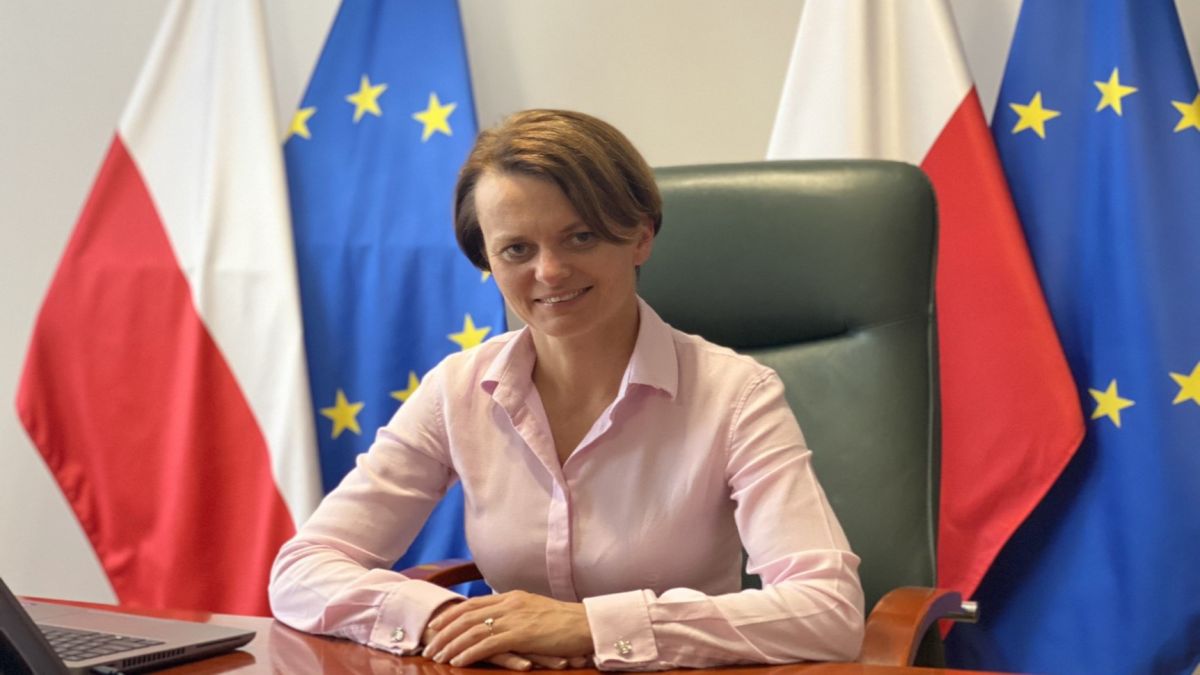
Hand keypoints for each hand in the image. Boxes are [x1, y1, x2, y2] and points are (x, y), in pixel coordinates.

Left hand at [422, 590, 592, 667]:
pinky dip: (468, 653)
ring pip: (472, 630)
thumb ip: (515, 612)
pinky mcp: (520, 634)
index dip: (450, 614)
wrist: (585, 623)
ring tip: (437, 657)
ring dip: (450, 644)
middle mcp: (508, 604)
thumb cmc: (565, 622)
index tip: (434, 625)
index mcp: (511, 597)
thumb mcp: (535, 610)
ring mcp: (514, 618)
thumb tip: (499, 619)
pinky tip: (457, 661)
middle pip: (466, 616)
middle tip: (428, 646)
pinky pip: (487, 644)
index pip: (472, 603)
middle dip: (443, 632)